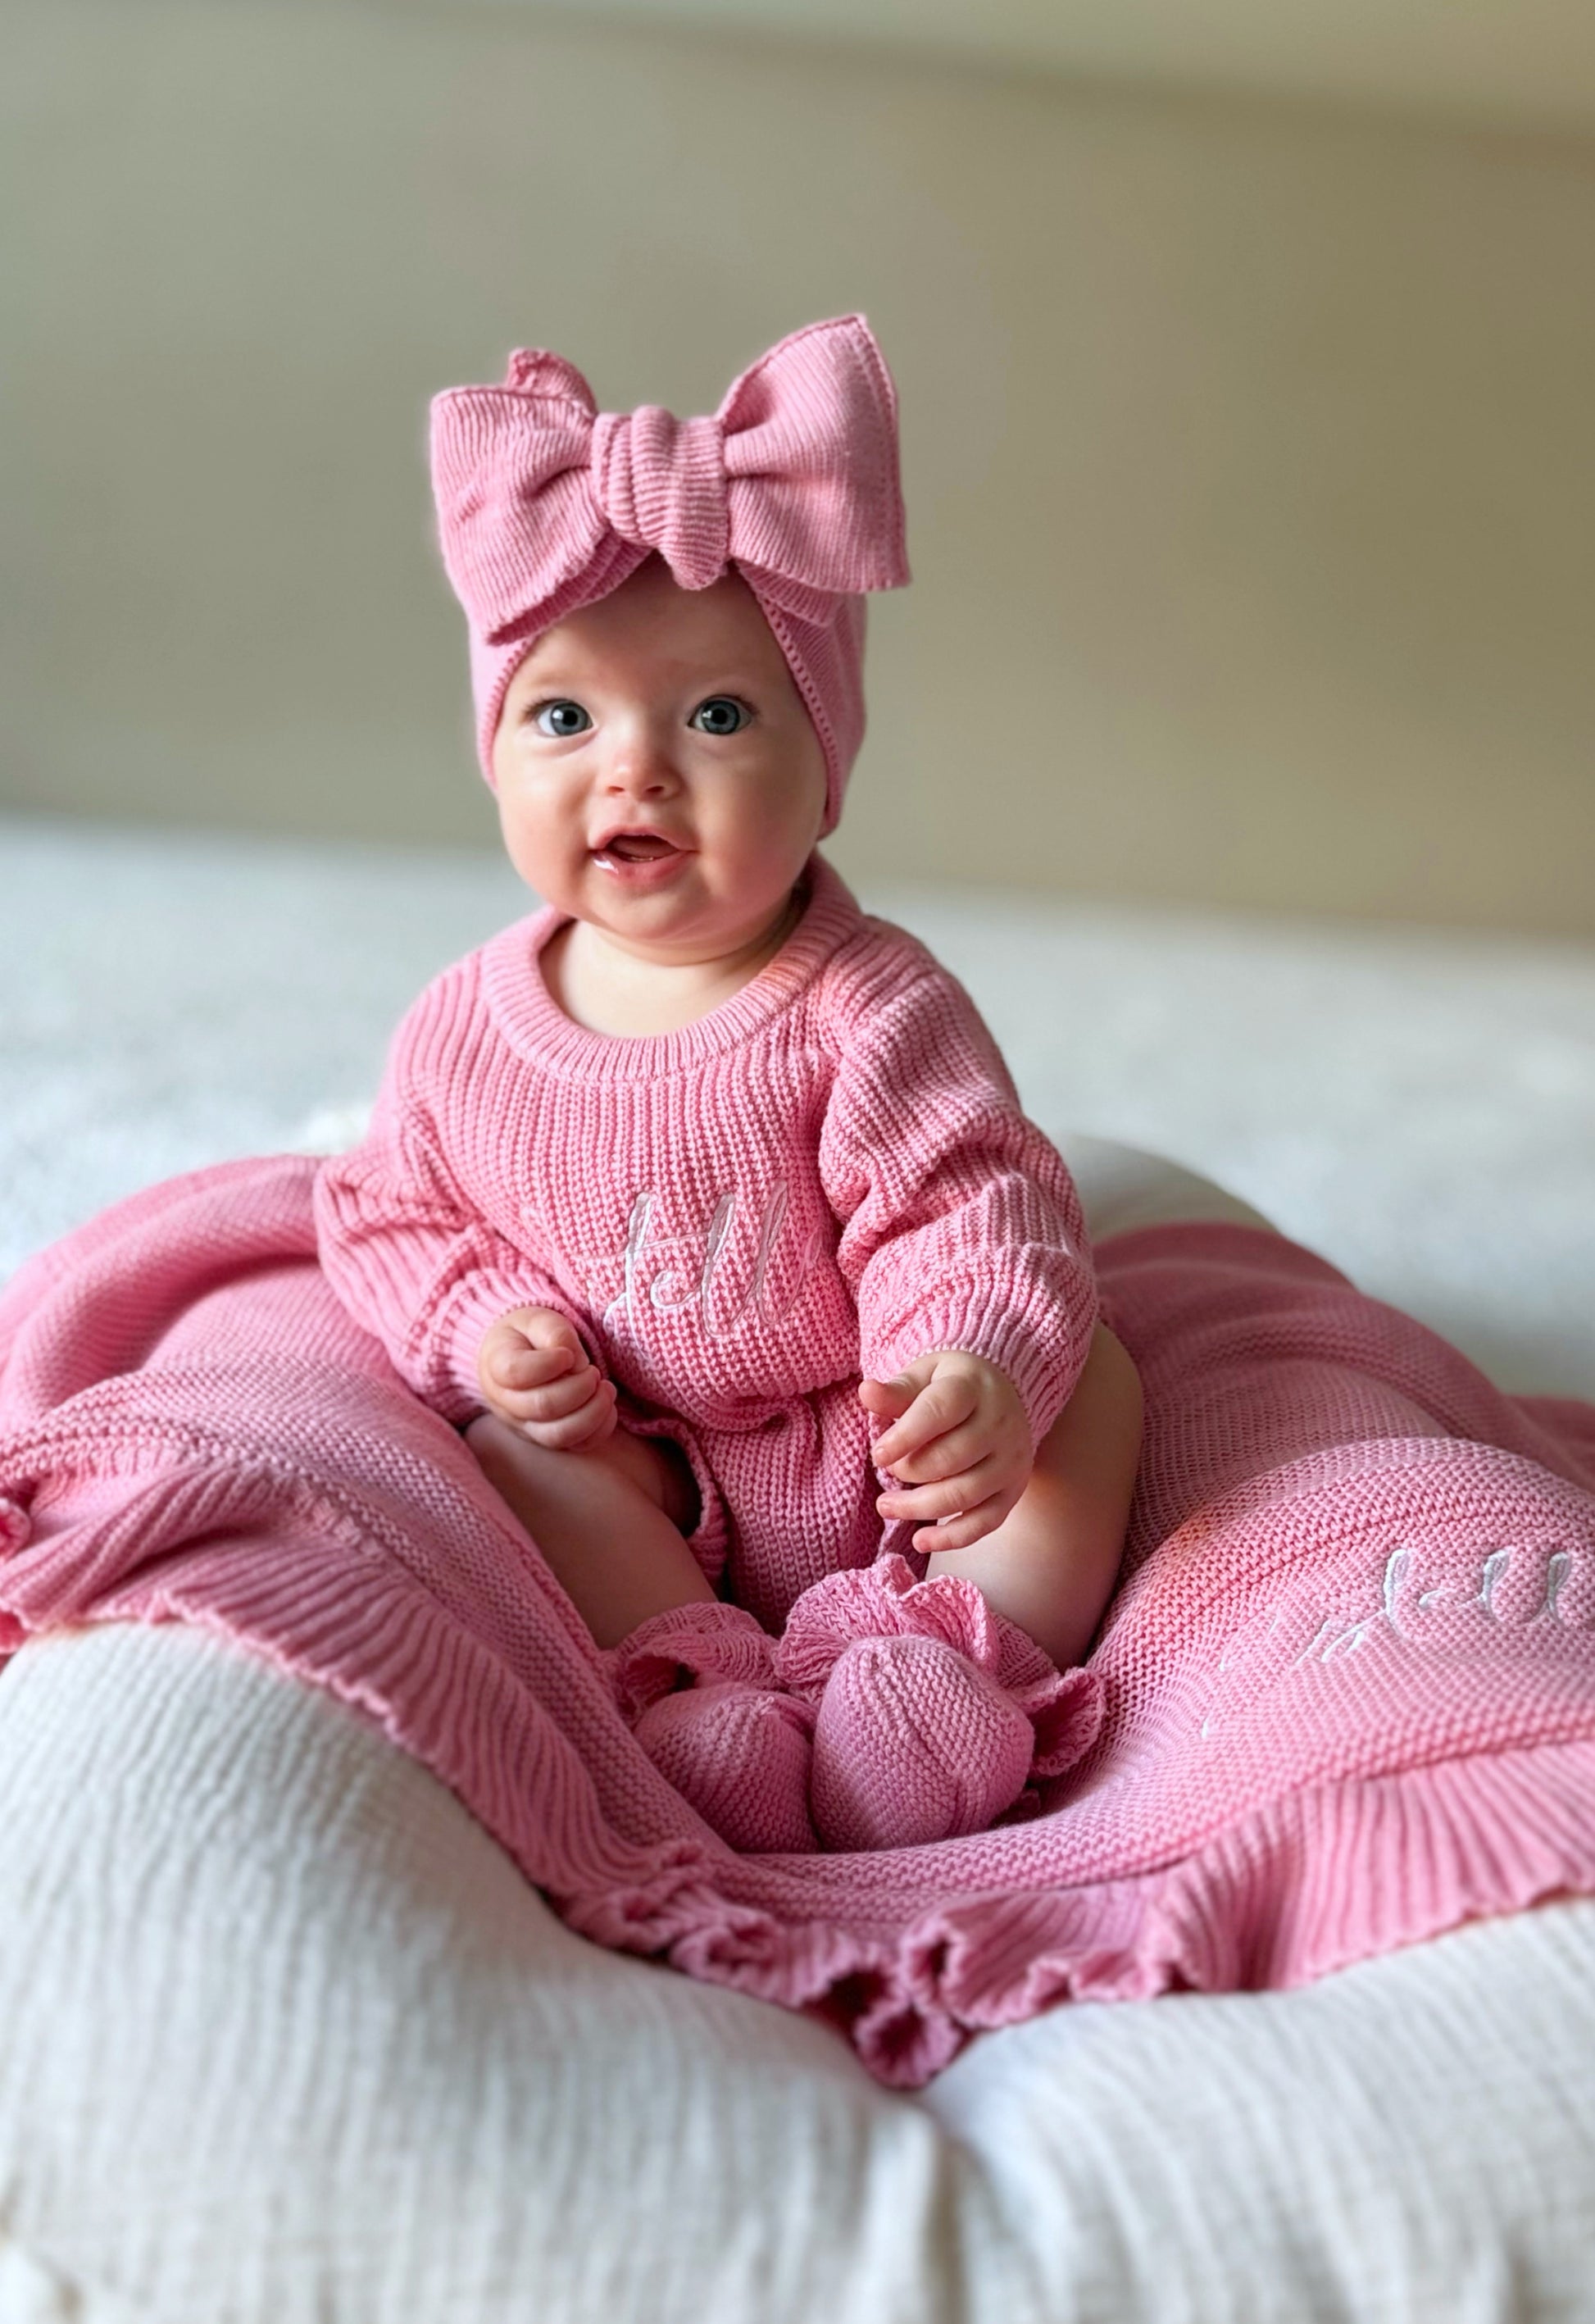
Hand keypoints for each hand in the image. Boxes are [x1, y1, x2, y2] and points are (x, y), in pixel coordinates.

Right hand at [477, 1305, 616, 1449]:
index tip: (568, 1354)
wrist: (519, 1357)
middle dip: (579, 1387)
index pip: (517, 1373)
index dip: (549, 1364)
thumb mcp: (536, 1319)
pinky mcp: (548, 1438)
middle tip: (594, 1371)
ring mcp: (526, 1426)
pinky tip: (607, 1406)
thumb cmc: (529, 1336)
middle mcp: (506, 1403)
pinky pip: (576, 1446)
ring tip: (606, 1388)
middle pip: (542, 1406)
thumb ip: (554, 1332)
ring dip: (593, 1412)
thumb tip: (576, 1362)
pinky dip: (600, 1429)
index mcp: (496, 1365)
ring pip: (559, 1435)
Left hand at [859, 1350, 1031, 1552]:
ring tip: (886, 1506)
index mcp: (972, 1387)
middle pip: (952, 1457)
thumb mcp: (924, 1377)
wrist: (1005, 1397)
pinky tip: (921, 1540)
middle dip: (909, 1471)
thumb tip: (867, 1392)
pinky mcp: (1013, 1490)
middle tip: (885, 1471)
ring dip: (919, 1507)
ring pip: (965, 1494)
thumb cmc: (952, 1387)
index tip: (878, 1455)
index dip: (906, 1435)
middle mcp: (999, 1423)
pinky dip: (952, 1538)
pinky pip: (985, 1522)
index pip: (940, 1411)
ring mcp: (1010, 1460)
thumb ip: (896, 1391)